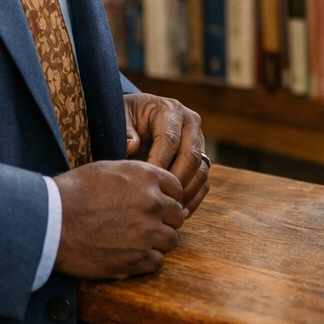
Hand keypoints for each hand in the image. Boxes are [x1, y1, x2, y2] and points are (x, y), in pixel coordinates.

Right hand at [52, 160, 185, 278]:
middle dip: (165, 220)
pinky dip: (147, 261)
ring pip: (171, 240)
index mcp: (147, 177)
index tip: (156, 205)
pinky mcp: (136, 259)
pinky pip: (157, 262)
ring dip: (158, 241)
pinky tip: (131, 255)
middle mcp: (153, 203)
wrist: (50, 221)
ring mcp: (147, 233)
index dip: (166, 198)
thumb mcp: (108, 169)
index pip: (177, 189)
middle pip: (177, 215)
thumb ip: (136, 176)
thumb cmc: (72, 192)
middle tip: (146, 225)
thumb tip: (149, 183)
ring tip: (137, 241)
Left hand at [124, 93, 209, 213]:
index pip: (170, 140)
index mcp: (171, 111)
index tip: (145, 184)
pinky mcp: (201, 158)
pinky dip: (193, 199)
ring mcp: (198, 141)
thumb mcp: (119, 116)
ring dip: (187, 194)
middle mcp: (190, 123)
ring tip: (168, 210)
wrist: (136, 117)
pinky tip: (177, 212)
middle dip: (175, 182)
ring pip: (201, 171)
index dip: (158, 164)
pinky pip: (203, 182)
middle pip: (191, 157)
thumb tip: (132, 146)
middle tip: (158, 201)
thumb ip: (123, 130)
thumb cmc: (125, 117)